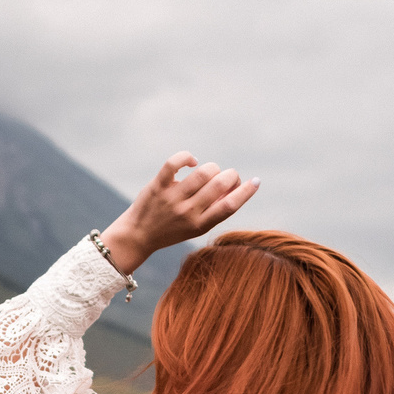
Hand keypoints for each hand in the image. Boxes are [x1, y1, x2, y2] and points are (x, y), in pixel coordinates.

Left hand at [96, 151, 259, 274]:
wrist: (138, 236)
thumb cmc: (171, 229)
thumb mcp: (195, 228)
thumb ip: (214, 210)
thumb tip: (234, 186)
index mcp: (200, 224)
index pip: (230, 206)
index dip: (246, 191)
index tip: (256, 181)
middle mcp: (188, 212)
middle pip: (219, 184)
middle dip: (229, 175)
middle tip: (226, 177)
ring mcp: (172, 198)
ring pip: (203, 172)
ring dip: (211, 167)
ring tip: (208, 172)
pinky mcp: (158, 186)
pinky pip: (175, 163)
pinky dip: (187, 157)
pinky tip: (191, 162)